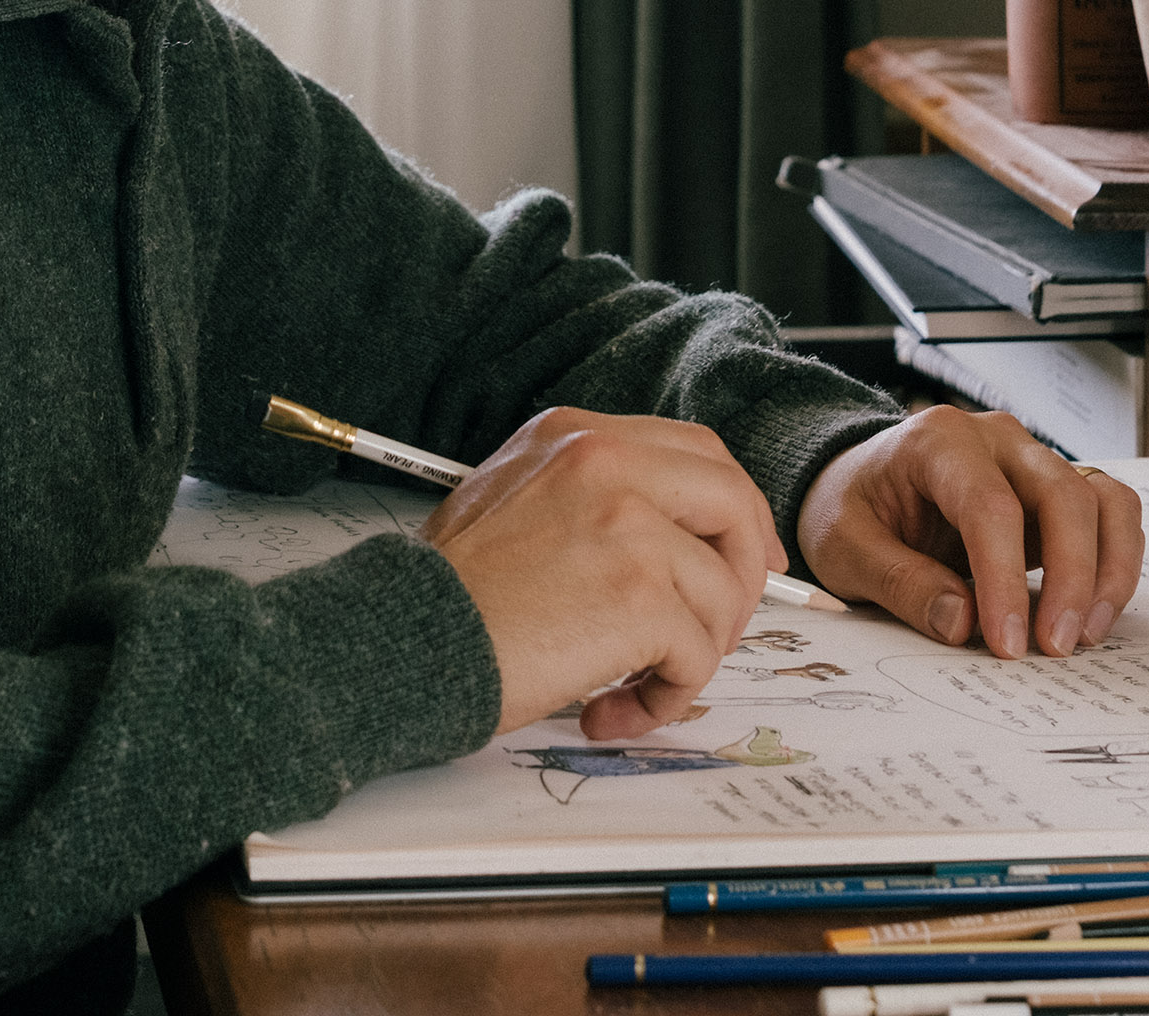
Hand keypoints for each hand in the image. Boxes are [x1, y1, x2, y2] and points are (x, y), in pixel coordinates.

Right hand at [422, 408, 785, 739]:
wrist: (403, 642)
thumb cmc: (447, 595)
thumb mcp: (512, 502)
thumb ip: (589, 500)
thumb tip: (670, 542)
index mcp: (576, 438)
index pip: (696, 452)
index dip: (733, 508)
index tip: (745, 556)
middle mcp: (607, 462)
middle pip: (732, 501)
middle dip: (744, 572)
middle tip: (724, 626)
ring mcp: (631, 525)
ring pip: (721, 594)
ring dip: (690, 657)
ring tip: (631, 687)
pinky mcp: (640, 595)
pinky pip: (697, 654)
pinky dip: (665, 697)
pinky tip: (610, 710)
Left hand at [795, 406, 1142, 658]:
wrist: (857, 483)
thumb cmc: (850, 509)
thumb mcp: (844, 547)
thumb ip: (900, 582)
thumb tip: (962, 623)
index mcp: (938, 441)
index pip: (990, 506)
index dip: (1005, 579)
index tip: (1007, 644)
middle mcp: (997, 440)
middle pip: (1062, 495)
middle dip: (1070, 577)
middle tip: (1054, 648)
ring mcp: (1033, 461)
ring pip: (1102, 500)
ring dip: (1106, 570)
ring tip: (1082, 636)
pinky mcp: (1055, 491)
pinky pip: (1110, 514)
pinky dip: (1115, 562)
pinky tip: (1091, 614)